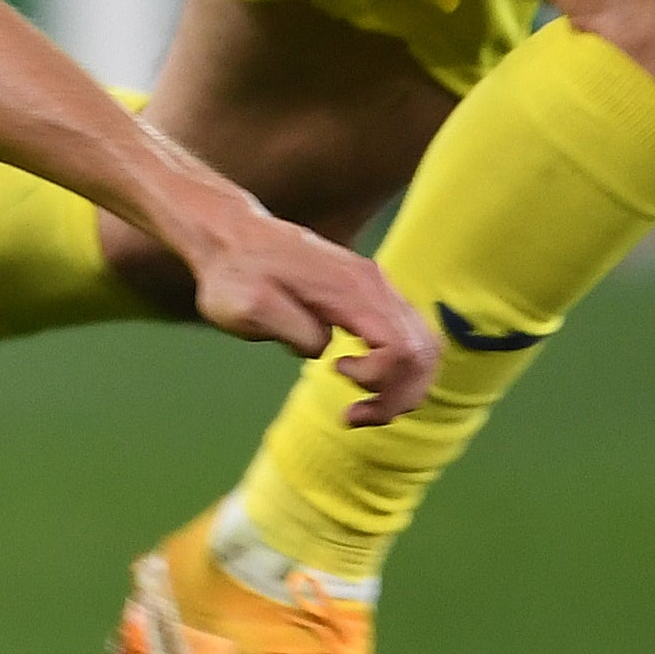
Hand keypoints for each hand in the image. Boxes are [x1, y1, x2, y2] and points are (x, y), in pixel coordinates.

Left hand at [171, 204, 438, 424]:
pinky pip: (408, 337)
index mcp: (351, 289)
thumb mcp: (247, 308)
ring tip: (363, 409)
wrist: (231, 236)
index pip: (401, 346)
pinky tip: (364, 380)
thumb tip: (327, 352)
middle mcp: (375, 285)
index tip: (335, 372)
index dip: (379, 376)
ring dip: (402, 387)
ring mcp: (378, 288)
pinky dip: (398, 369)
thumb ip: (294, 332)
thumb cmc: (233, 274)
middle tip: (354, 417)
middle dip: (398, 396)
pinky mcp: (371, 294)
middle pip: (422, 352)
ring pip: (423, 346)